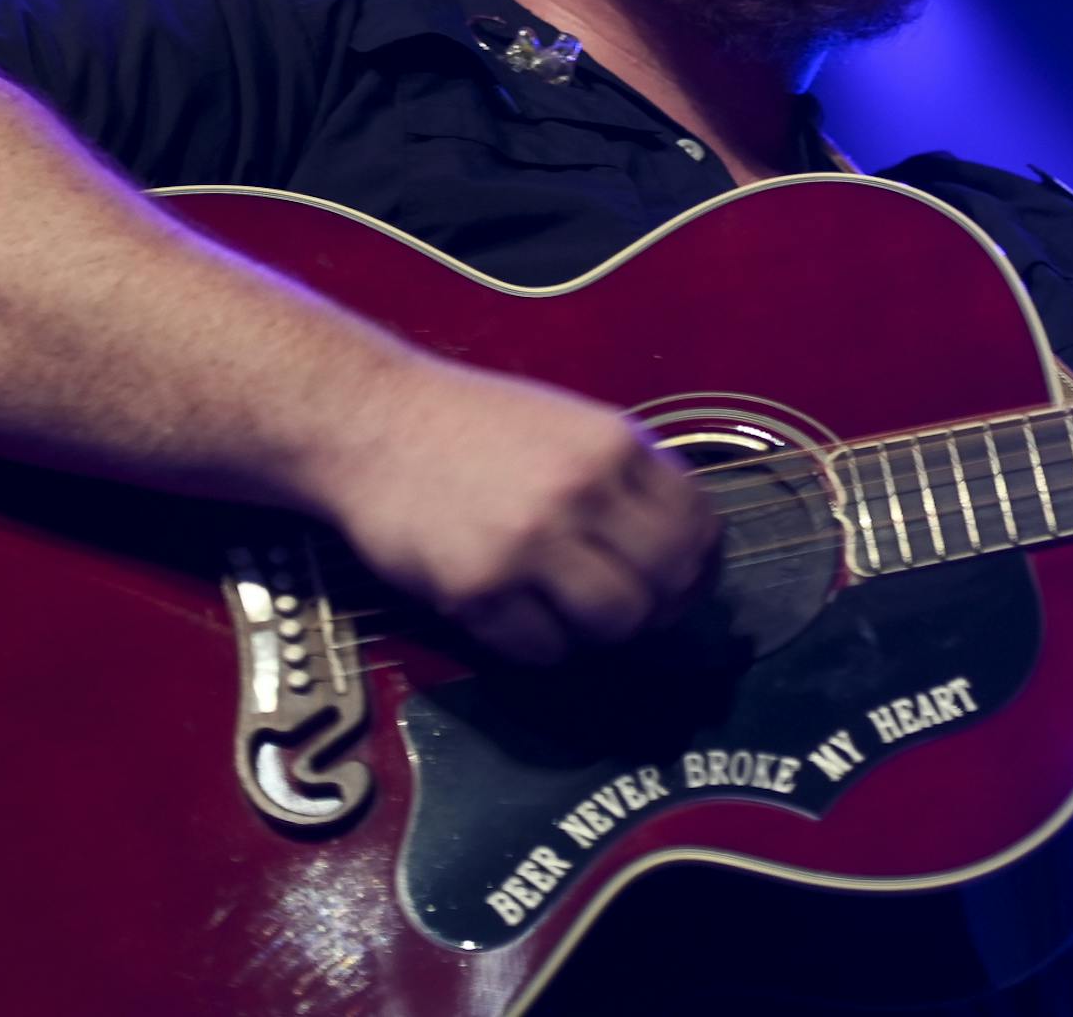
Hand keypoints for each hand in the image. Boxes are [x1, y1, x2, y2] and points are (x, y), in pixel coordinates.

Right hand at [310, 356, 720, 663]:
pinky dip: (540, 645)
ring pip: (615, 624)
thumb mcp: (573, 425)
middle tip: (631, 611)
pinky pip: (543, 650)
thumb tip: (689, 544)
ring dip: (601, 631)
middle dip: (659, 608)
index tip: (681, 582)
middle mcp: (581, 492)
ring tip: (570, 612)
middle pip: (667, 584)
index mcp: (615, 446)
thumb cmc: (476, 426)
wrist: (372, 421)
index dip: (699, 567)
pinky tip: (517, 614)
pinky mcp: (476, 588)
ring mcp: (529, 542)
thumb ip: (629, 475)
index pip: (699, 527)